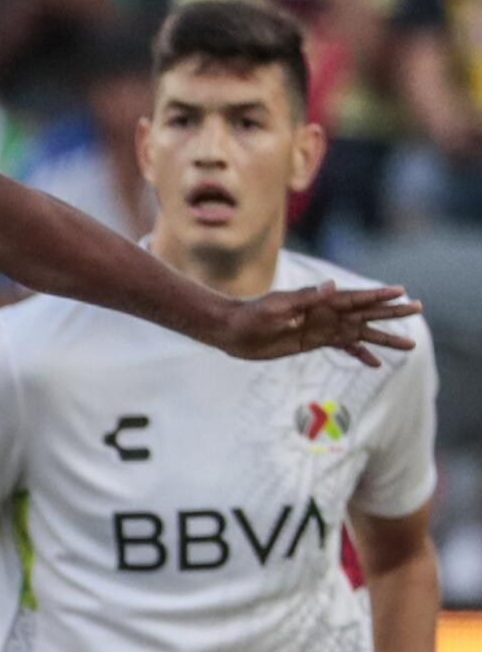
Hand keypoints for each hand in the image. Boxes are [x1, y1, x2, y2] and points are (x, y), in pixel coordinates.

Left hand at [214, 281, 418, 368]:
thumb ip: (306, 298)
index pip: (357, 298)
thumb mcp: (278, 306)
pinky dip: (360, 354)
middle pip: (366, 313)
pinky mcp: (313, 342)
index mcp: (320, 301)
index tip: (402, 293)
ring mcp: (322, 328)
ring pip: (360, 332)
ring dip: (383, 337)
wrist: (234, 331)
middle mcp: (326, 313)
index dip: (379, 296)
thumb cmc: (253, 315)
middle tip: (417, 309)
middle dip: (391, 313)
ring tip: (408, 344)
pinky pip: (343, 348)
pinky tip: (376, 363)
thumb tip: (331, 287)